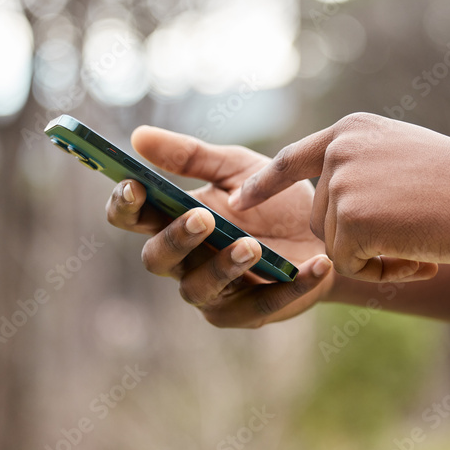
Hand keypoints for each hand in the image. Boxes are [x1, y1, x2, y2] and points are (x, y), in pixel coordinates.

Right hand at [105, 126, 333, 327]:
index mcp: (174, 221)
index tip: (134, 185)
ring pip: (199, 289)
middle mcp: (185, 261)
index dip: (125, 205)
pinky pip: (263, 305)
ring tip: (252, 245)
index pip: (133, 218)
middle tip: (203, 217)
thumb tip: (139, 136)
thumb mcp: (237, 168)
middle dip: (176, 238)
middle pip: (156, 258)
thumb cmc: (272, 201)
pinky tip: (315, 263)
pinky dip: (291, 287)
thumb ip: (191, 156)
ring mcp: (215, 292)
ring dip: (223, 266)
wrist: (324, 233)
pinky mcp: (250, 312)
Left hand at [230, 113, 449, 281]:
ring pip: (333, 244)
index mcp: (351, 131)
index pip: (292, 158)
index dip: (265, 184)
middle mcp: (339, 150)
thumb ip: (363, 168)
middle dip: (359, 238)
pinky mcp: (352, 218)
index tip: (238, 201)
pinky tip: (419, 254)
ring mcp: (343, 182)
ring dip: (374, 256)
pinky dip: (382, 270)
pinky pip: (347, 264)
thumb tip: (330, 199)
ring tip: (421, 241)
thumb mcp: (404, 156)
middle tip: (413, 236)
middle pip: (320, 217)